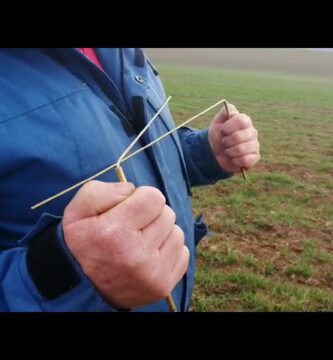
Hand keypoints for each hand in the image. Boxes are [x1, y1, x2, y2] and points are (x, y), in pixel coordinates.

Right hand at [62, 181, 188, 308]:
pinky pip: (182, 253)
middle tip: (134, 226)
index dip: (142, 197)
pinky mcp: (164, 286)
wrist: (83, 289)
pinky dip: (169, 250)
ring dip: (162, 232)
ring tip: (142, 241)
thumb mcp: (76, 213)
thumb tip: (132, 189)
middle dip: (152, 215)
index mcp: (115, 233)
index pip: (154, 197)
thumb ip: (100, 192)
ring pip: (177, 233)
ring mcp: (153, 273)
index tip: (131, 207)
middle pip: (168, 214)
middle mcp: (137, 254)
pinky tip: (151, 255)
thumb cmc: (82, 245)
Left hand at [208, 104, 259, 173]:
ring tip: (228, 151)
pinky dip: (234, 161)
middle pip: (238, 137)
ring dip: (229, 152)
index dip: (228, 127)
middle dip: (226, 141)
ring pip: (240, 150)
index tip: (222, 131)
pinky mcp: (254, 158)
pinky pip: (244, 160)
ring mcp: (255, 145)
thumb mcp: (217, 122)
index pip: (241, 121)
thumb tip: (232, 111)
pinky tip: (233, 158)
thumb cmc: (218, 136)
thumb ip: (224, 113)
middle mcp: (252, 132)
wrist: (215, 153)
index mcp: (245, 121)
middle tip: (224, 142)